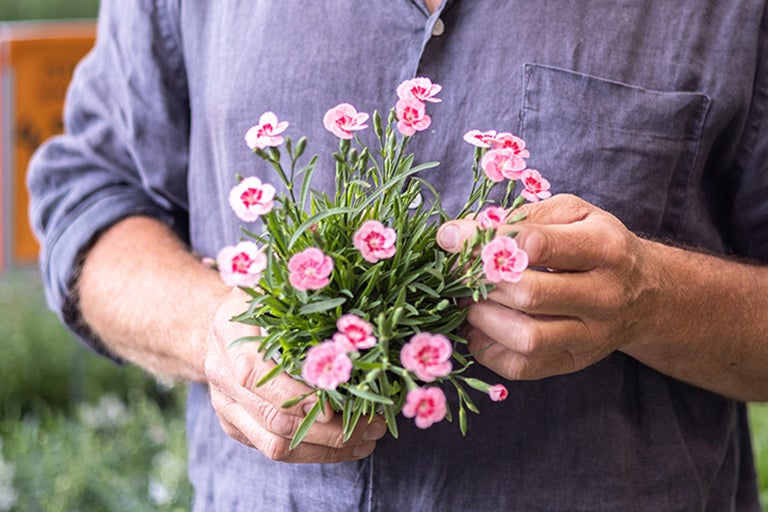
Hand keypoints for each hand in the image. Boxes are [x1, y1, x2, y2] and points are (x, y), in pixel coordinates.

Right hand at [203, 288, 385, 461]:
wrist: (206, 330)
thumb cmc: (253, 303)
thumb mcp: (269, 285)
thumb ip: (296, 286)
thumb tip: (341, 274)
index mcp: (230, 339)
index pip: (257, 376)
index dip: (297, 394)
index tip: (337, 403)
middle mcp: (222, 380)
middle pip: (275, 419)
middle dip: (329, 429)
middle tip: (374, 425)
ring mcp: (228, 409)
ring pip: (276, 445)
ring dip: (326, 449)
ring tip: (367, 440)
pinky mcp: (237, 428)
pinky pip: (275, 450)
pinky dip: (314, 453)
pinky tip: (348, 445)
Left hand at [437, 194, 657, 379]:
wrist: (647, 293)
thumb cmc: (597, 245)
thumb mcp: (573, 214)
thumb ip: (522, 218)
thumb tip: (460, 233)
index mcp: (604, 247)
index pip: (536, 245)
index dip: (485, 241)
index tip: (451, 237)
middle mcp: (603, 295)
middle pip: (528, 294)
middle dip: (481, 281)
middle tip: (458, 272)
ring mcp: (590, 336)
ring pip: (526, 338)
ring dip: (482, 318)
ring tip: (468, 299)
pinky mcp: (573, 362)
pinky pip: (520, 367)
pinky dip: (486, 349)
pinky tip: (477, 326)